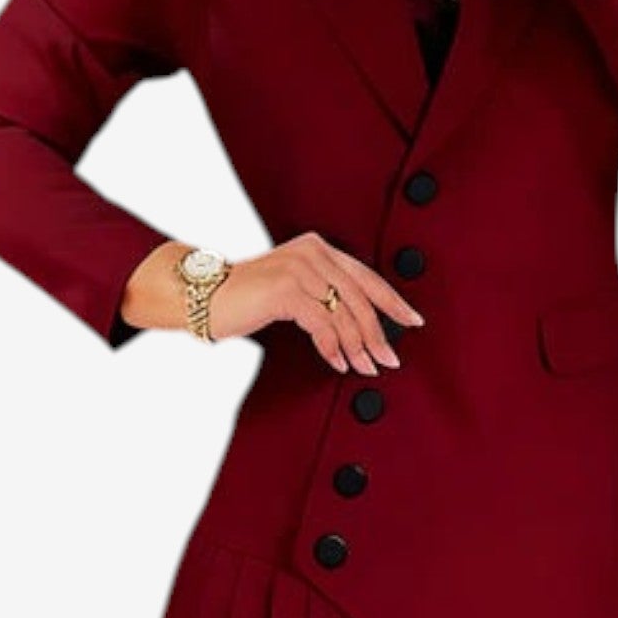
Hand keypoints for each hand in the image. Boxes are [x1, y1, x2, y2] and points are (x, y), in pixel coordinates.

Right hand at [208, 231, 425, 372]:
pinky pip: (322, 324)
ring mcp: (299, 268)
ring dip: (358, 347)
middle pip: (360, 298)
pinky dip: (334, 347)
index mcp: (318, 249)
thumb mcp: (292, 290)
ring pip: (344, 314)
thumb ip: (323, 297)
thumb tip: (359, 330)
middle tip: (389, 359)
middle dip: (377, 333)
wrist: (204, 295)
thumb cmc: (246, 299)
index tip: (413, 321)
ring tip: (365, 368)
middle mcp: (313, 253)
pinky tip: (338, 362)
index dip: (393, 301)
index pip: (366, 276)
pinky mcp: (286, 289)